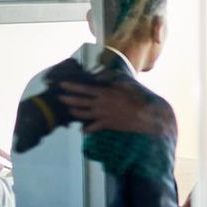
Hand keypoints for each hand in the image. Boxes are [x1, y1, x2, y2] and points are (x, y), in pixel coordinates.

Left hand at [58, 81, 174, 136]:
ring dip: (74, 113)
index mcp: (105, 93)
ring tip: (68, 111)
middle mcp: (102, 104)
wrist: (147, 115)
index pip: (84, 89)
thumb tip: (97, 77)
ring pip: (84, 115)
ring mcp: (104, 115)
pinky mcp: (109, 125)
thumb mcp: (126, 82)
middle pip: (80, 102)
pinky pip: (94, 128)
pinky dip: (87, 129)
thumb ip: (110, 77)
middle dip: (68, 100)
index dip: (72, 87)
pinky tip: (82, 129)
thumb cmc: (139, 96)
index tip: (61, 85)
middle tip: (58, 98)